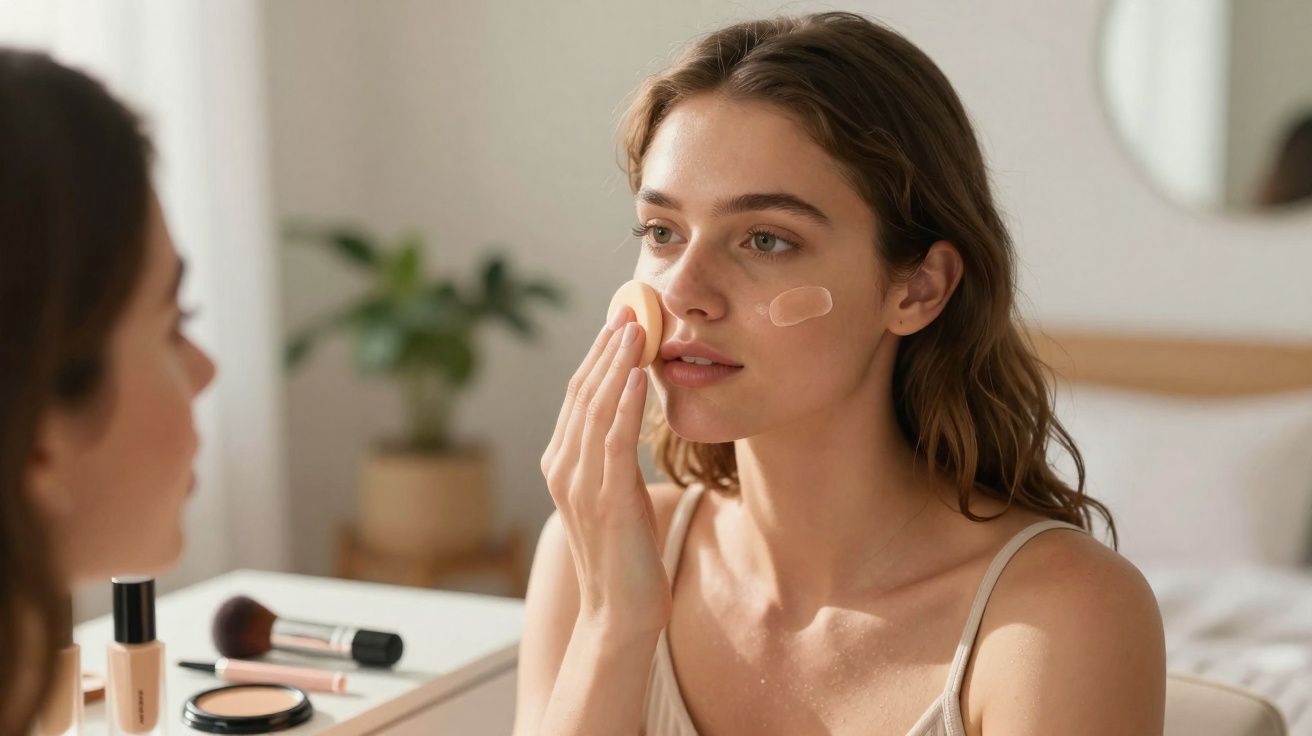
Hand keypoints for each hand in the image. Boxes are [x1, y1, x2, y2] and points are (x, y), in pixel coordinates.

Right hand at [540, 307, 668, 635]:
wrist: (621, 613)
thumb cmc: (626, 555)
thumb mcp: (618, 495)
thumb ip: (614, 457)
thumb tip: (631, 417)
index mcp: (561, 465)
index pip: (576, 397)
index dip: (598, 357)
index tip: (620, 323)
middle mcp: (562, 469)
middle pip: (582, 394)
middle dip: (607, 350)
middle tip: (630, 311)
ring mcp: (580, 484)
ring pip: (595, 409)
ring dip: (617, 365)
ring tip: (637, 330)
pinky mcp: (606, 499)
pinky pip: (614, 441)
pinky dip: (625, 404)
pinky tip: (639, 376)